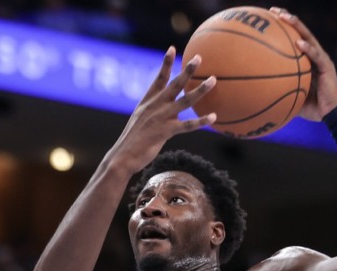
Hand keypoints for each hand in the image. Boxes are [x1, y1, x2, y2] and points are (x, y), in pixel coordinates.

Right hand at [108, 47, 215, 173]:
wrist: (122, 156)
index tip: (172, 48)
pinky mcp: (165, 132)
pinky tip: (213, 117)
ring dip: (200, 90)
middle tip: (199, 58)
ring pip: (185, 101)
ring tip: (213, 80)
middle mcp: (155, 106)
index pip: (159, 78)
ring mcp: (160, 118)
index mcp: (147, 102)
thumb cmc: (132, 142)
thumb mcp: (140, 121)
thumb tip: (166, 113)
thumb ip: (152, 113)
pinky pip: (187, 125)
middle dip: (187, 70)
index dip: (166, 63)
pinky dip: (201, 121)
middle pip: (174, 84)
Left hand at [270, 7, 336, 120]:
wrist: (330, 114)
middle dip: (288, 19)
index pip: (294, 38)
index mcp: (306, 59)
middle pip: (300, 32)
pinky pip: (316, 56)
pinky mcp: (327, 66)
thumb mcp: (290, 97)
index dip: (283, 27)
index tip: (268, 19)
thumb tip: (257, 95)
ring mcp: (321, 59)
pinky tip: (298, 43)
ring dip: (297, 26)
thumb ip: (278, 91)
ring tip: (284, 18)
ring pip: (308, 37)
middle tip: (274, 11)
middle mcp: (314, 55)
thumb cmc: (311, 107)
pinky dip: (308, 49)